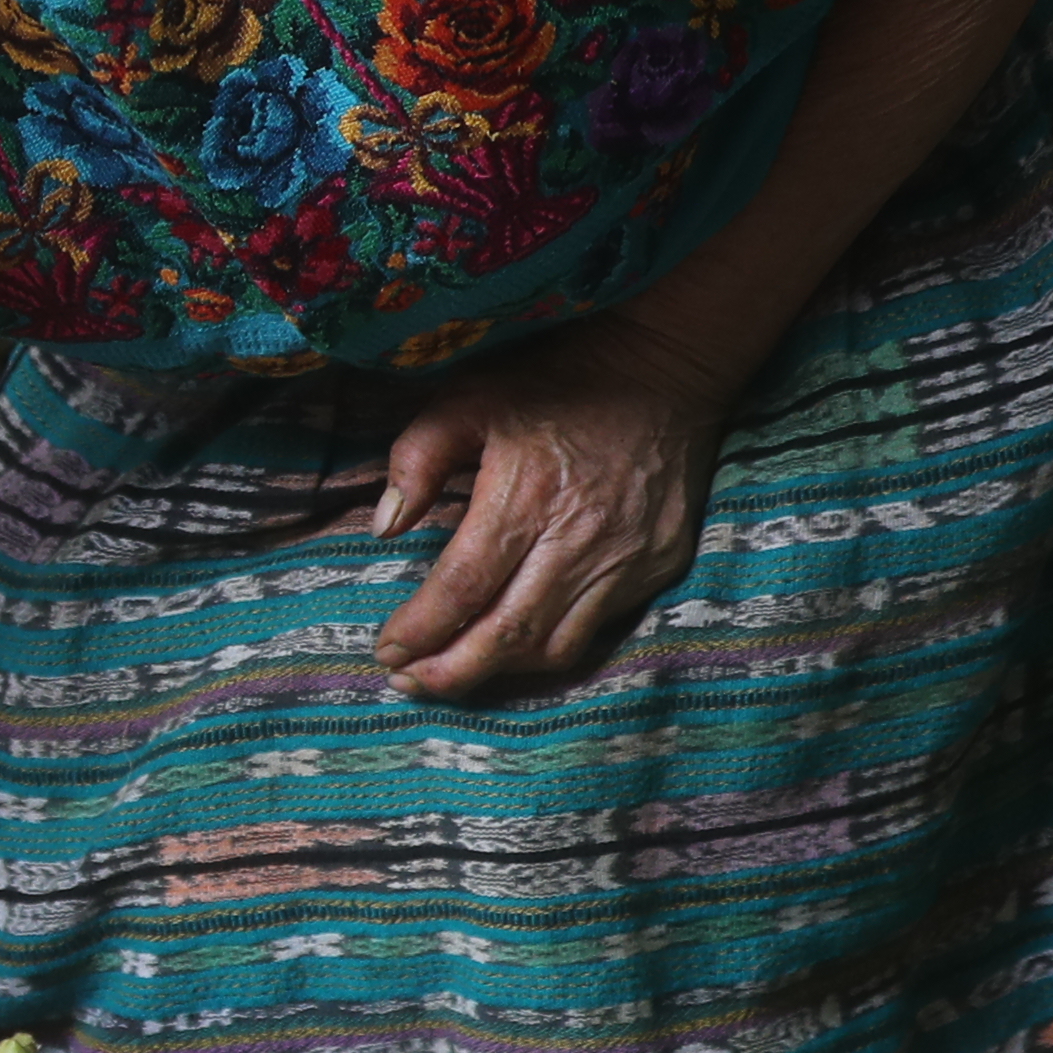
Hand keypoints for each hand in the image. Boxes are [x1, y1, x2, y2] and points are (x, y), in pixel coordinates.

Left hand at [359, 309, 739, 700]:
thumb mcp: (469, 398)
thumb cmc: (558, 383)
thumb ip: (418, 460)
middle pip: (506, 635)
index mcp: (524, 498)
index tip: (386, 649)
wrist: (666, 368)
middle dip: (450, 672)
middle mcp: (577, 541)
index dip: (420, 630)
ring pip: (555, 647)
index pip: (463, 588)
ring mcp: (624, 561)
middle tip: (408, 684)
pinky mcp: (657, 567)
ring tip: (452, 675)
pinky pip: (597, 631)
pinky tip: (514, 651)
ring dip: (499, 672)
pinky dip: (549, 652)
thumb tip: (385, 526)